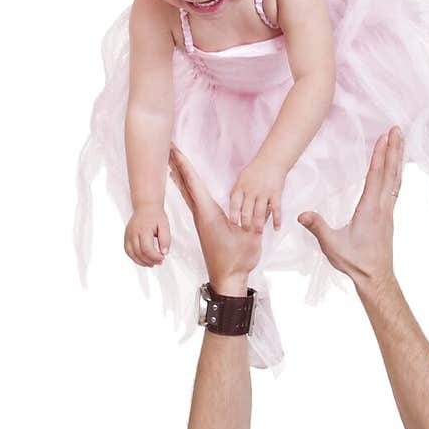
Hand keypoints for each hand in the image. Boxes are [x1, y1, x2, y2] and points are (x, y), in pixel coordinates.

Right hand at [124, 204, 169, 267]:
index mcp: (143, 229)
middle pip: (139, 253)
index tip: (163, 258)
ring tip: (152, 263)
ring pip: (132, 254)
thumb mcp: (165, 226)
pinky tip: (143, 260)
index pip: (147, 249)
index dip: (155, 257)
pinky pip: (128, 251)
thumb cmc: (155, 216)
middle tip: (159, 262)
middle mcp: (133, 232)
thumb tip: (164, 252)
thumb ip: (165, 240)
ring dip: (142, 262)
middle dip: (150, 261)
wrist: (146, 207)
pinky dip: (135, 258)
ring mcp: (128, 235)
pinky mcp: (126, 237)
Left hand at [169, 147, 261, 287]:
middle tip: (167, 149)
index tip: (175, 150)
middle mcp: (200, 214)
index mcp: (208, 213)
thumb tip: (260, 205)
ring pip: (187, 193)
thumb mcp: (250, 237)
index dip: (185, 165)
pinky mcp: (204, 226)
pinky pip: (192, 201)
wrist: (227, 279)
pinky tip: (184, 187)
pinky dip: (187, 189)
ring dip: (180, 176)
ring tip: (172, 163)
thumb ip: (253, 219)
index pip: (194, 183)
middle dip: (177, 166)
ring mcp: (201, 220)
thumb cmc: (238, 259)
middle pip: (186, 185)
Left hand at [229, 155, 286, 233]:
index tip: (232, 225)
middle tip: (245, 233)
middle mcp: (251, 191)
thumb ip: (237, 192)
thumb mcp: (241, 178)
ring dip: (259, 224)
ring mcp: (264, 193)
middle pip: (246, 210)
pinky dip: (277, 220)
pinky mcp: (276, 194)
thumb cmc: (255, 170)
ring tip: (258, 233)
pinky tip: (277, 228)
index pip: (234, 204)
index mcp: (240, 187)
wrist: (272, 160)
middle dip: (245, 223)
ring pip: (260, 212)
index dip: (233, 215)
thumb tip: (232, 208)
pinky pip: (276, 209)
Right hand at [298, 127, 402, 287]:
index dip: (380, 156)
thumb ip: (318, 228)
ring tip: (400, 140)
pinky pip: (394, 188)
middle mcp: (382, 207)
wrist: (375, 278)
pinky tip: (397, 167)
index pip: (375, 177)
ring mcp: (388, 211)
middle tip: (397, 128)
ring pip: (395, 179)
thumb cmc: (355, 262)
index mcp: (370, 210)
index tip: (384, 137)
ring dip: (398, 158)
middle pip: (390, 172)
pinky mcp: (388, 216)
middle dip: (394, 149)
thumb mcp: (332, 246)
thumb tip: (302, 214)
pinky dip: (396, 173)